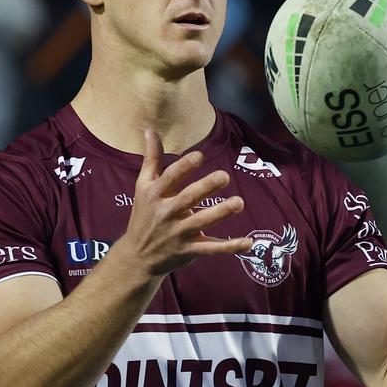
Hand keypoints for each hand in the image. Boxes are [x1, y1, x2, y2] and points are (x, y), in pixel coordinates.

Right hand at [115, 130, 251, 277]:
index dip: (184, 167)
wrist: (137, 257)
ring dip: (221, 213)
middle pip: (188, 198)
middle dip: (206, 187)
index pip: (170, 178)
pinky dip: (230, 246)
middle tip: (224, 176)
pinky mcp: (189, 250)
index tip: (200, 155)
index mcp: (154, 194)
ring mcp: (178, 233)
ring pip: (202, 223)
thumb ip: (151, 158)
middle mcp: (165, 213)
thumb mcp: (142, 186)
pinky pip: (211, 248)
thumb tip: (150, 129)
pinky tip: (249, 242)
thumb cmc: (143, 215)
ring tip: (239, 202)